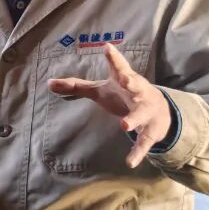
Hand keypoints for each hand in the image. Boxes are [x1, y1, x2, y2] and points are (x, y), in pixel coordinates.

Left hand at [48, 43, 171, 168]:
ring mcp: (146, 112)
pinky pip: (144, 142)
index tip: (107, 47)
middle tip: (125, 80)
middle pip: (136, 85)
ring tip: (124, 124)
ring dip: (134, 118)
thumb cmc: (122, 95)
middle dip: (131, 82)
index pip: (119, 66)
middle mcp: (138, 93)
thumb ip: (76, 86)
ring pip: (141, 114)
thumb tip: (49, 83)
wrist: (159, 111)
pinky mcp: (150, 131)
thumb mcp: (101, 89)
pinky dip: (137, 152)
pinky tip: (129, 162)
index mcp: (125, 80)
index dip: (113, 58)